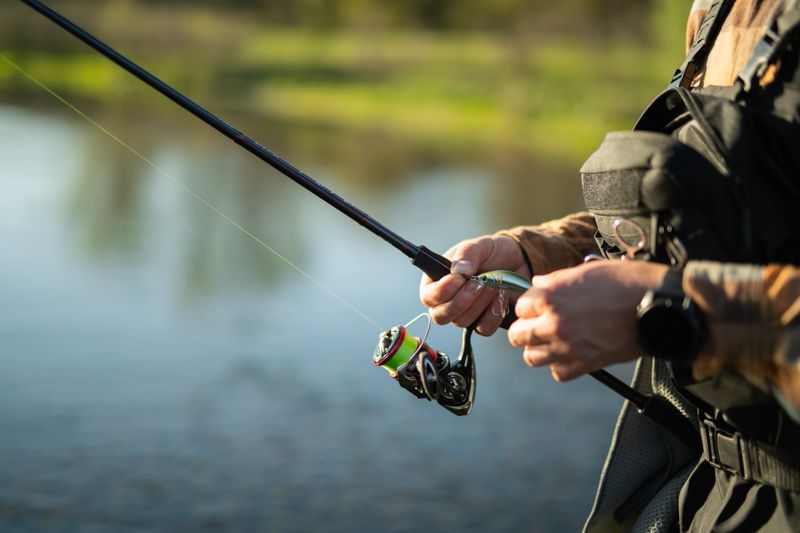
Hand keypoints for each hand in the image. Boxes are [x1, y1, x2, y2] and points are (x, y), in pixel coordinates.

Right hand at [419, 235, 529, 334]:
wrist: (518, 261)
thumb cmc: (492, 252)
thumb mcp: (479, 246)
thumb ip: (467, 254)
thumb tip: (459, 270)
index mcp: (437, 281)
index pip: (428, 297)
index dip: (440, 292)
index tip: (458, 279)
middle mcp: (447, 301)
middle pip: (440, 316)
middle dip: (460, 301)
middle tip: (479, 283)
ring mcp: (465, 314)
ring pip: (462, 322)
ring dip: (480, 303)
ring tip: (494, 284)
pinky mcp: (483, 322)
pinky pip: (483, 329)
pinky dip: (493, 313)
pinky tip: (501, 296)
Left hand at [507, 260, 667, 380]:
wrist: (657, 305)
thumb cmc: (625, 283)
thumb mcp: (586, 270)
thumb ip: (556, 280)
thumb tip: (537, 284)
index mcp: (551, 297)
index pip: (519, 306)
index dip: (529, 305)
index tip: (536, 306)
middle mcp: (554, 324)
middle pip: (518, 336)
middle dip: (525, 329)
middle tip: (536, 326)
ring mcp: (568, 347)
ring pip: (532, 358)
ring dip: (538, 349)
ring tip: (550, 341)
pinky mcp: (585, 364)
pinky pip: (558, 372)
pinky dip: (561, 365)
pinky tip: (570, 353)